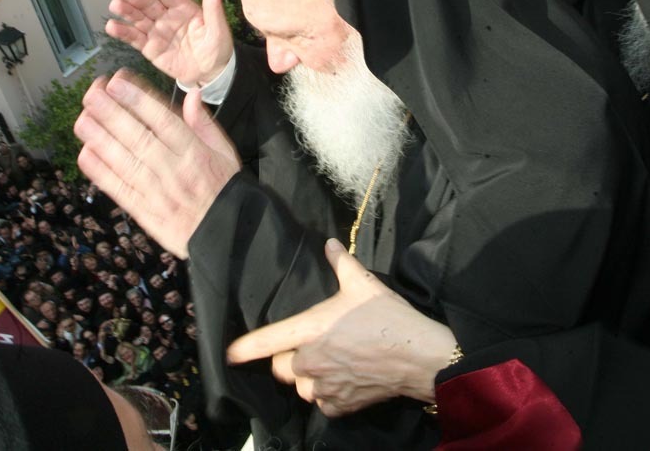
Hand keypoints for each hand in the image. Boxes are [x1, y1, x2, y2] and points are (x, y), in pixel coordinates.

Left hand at [74, 69, 239, 257]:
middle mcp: (174, 170)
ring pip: (124, 161)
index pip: (163, 121)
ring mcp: (157, 193)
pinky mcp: (144, 213)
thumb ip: (204, 123)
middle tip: (91, 93)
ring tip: (82, 118)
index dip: (137, 99)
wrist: (227, 237)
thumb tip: (191, 94)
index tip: (117, 82)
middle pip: (138, 137)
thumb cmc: (225, 189)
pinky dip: (100, 172)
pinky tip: (85, 153)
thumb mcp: (225, 152)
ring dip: (100, 138)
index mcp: (195, 153)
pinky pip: (119, 190)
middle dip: (111, 112)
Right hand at [105, 0, 233, 86]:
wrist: (210, 74)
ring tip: (115, 4)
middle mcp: (167, 16)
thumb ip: (213, 8)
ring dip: (126, 10)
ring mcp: (156, 31)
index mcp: (183, 7)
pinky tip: (113, 26)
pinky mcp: (150, 47)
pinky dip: (123, 32)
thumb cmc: (217, 48)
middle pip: (147, 1)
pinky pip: (134, 38)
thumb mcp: (218, 29)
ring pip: (138, 17)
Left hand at [227, 239, 457, 417]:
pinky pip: (322, 404)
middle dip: (289, 358)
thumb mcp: (363, 284)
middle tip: (310, 347)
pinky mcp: (339, 405)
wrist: (419, 356)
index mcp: (310, 329)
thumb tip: (329, 244)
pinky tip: (343, 382)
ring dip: (308, 378)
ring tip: (328, 365)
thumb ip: (341, 263)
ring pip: (301, 387)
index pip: (266, 340)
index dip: (246, 348)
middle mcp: (310, 361)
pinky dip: (328, 396)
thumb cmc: (389, 318)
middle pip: (281, 367)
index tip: (230, 354)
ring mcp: (324, 387)